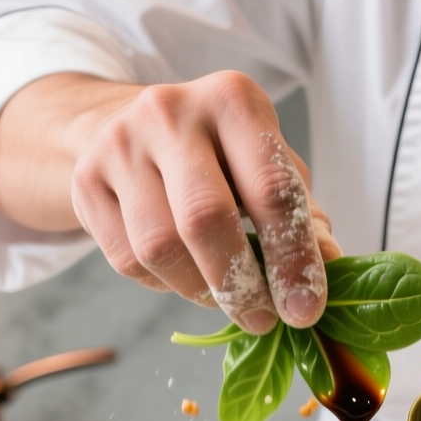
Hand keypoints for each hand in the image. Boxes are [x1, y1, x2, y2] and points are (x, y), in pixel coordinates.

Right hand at [70, 71, 338, 333]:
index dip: (293, 260)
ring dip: (201, 291)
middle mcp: (170, 112)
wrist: (123, 124)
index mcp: (232, 100)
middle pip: (206, 219)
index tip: (306, 309)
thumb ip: (302, 214)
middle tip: (262, 319)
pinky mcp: (86, 182)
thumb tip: (334, 266)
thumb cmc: (217, 153)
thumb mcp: (267, 164)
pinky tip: (184, 276)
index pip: (271, 190)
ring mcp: (119, 145)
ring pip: (160, 248)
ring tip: (226, 299)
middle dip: (241, 284)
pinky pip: (127, 260)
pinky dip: (164, 284)